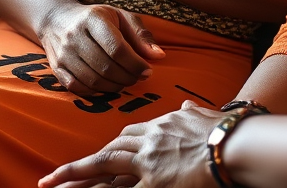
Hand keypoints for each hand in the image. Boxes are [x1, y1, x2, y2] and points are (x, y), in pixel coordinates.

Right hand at [38, 1, 164, 97]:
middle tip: (137, 77)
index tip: (147, 70)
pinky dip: (97, 92)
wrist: (57, 19)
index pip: (117, 48)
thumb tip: (159, 56)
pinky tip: (107, 85)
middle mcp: (75, 36)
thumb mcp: (119, 17)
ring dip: (115, 87)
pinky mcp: (57, 68)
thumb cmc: (95, 18)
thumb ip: (140, 35)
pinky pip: (79, 88)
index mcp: (93, 19)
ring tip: (125, 81)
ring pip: (94, 80)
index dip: (135, 64)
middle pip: (106, 67)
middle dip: (128, 77)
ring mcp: (63, 53)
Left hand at [40, 100, 219, 187]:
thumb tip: (188, 106)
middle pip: (109, 150)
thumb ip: (192, 112)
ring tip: (54, 186)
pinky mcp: (155, 183)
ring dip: (78, 177)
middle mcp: (149, 141)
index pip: (129, 135)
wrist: (233, 144)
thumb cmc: (225, 130)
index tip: (99, 154)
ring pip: (105, 167)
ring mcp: (148, 163)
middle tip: (55, 177)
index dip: (112, 146)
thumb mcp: (204, 116)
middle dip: (81, 164)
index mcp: (160, 124)